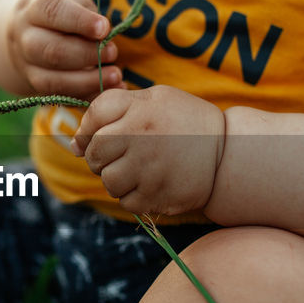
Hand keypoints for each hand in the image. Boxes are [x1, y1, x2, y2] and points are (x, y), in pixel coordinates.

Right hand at [6, 0, 120, 99]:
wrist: (25, 29)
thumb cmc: (59, 10)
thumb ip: (86, 10)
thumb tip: (104, 35)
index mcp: (34, 7)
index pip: (53, 12)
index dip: (80, 21)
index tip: (104, 28)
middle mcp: (25, 38)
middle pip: (52, 51)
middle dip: (87, 55)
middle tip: (113, 53)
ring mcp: (27, 66)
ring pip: (53, 80)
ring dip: (88, 82)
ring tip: (115, 76)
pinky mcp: (36, 86)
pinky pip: (61, 97)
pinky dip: (87, 97)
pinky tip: (109, 91)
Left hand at [71, 86, 224, 215]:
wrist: (229, 152)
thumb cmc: (184, 121)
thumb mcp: (153, 99)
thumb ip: (111, 109)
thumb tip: (74, 144)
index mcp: (139, 112)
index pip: (92, 125)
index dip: (90, 134)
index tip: (104, 138)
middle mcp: (142, 140)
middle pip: (95, 157)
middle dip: (100, 159)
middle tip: (122, 156)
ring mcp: (150, 171)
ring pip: (109, 183)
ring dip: (116, 180)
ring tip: (136, 171)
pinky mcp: (159, 197)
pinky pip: (127, 203)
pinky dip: (133, 197)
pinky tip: (150, 184)